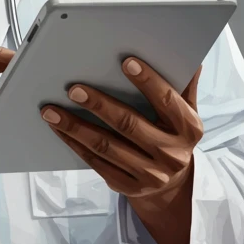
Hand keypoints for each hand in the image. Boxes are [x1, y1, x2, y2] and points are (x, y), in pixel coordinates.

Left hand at [39, 57, 203, 243]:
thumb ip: (185, 86)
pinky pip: (96, 163)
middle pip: (130, 125)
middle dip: (100, 105)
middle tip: (74, 89)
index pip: (167, 101)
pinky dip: (74, 144)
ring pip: (106, 147)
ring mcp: (149, 174)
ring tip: (51, 111)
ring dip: (76, 127)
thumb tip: (191, 57)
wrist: (172, 186)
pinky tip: (58, 129)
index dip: (148, 81)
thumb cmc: (174, 136)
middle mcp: (171, 154)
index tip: (126, 61)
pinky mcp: (128, 187)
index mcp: (188, 129)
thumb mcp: (187, 113)